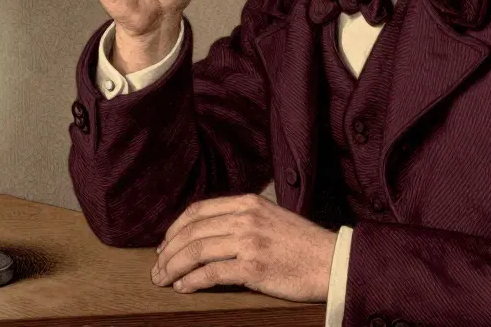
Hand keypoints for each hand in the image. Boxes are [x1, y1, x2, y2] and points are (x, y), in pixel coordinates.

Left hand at [150, 194, 337, 302]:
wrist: (333, 261)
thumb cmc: (302, 244)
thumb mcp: (270, 217)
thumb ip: (242, 218)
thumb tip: (207, 232)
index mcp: (247, 203)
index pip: (197, 211)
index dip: (175, 229)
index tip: (165, 245)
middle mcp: (245, 218)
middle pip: (191, 232)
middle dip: (168, 252)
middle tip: (157, 268)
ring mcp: (248, 242)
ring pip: (196, 251)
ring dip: (173, 268)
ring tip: (164, 280)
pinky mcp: (253, 268)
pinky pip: (210, 273)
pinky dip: (191, 281)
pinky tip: (183, 287)